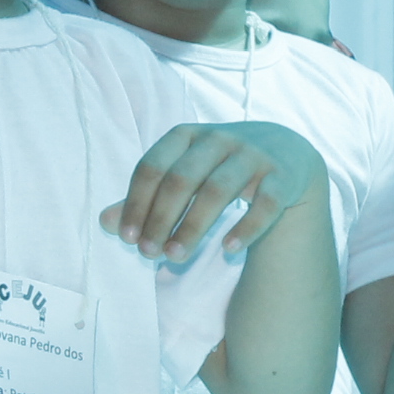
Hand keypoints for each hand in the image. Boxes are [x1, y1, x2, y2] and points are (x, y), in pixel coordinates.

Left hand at [104, 121, 327, 261]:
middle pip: (182, 179)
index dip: (136, 203)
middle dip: (161, 219)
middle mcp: (220, 139)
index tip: (128, 238)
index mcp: (188, 135)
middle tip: (148, 255)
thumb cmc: (221, 166)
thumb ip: (146, 197)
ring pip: (218, 190)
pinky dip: (246, 227)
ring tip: (175, 258)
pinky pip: (265, 203)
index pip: (153, 166)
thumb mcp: (184, 173)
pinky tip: (227, 249)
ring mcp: (253, 155)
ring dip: (193, 227)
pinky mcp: (283, 176)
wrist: (288, 151)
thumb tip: (105, 222)